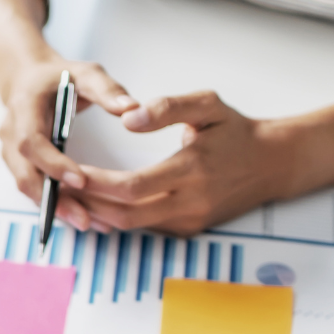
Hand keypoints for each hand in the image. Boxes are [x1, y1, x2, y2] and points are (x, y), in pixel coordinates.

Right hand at [0, 57, 138, 231]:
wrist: (29, 78)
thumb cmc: (60, 76)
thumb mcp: (86, 73)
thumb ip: (108, 89)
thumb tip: (131, 108)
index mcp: (24, 107)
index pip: (31, 142)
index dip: (53, 163)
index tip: (80, 180)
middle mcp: (11, 132)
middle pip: (25, 174)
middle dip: (53, 199)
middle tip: (84, 218)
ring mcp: (11, 152)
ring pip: (27, 187)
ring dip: (55, 209)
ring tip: (87, 223)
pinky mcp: (19, 165)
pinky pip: (34, 189)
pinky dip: (56, 205)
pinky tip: (83, 217)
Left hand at [65, 91, 286, 235]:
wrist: (273, 164)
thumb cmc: (237, 131)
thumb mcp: (208, 104)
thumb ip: (167, 107)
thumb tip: (128, 118)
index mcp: (193, 168)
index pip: (132, 186)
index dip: (97, 183)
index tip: (70, 170)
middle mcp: (191, 202)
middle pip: (126, 215)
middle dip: (89, 204)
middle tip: (61, 188)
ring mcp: (190, 220)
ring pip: (133, 226)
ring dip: (100, 214)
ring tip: (72, 196)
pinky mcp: (190, 229)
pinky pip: (147, 227)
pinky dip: (120, 217)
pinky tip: (100, 203)